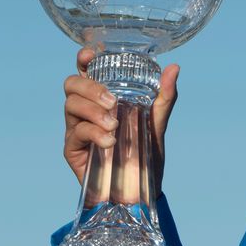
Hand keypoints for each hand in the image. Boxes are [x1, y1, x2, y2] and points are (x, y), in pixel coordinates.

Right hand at [63, 48, 178, 192]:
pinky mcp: (72, 149)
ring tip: (114, 124)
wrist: (142, 189)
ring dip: (92, 110)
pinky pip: (76, 132)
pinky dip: (93, 133)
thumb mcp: (158, 122)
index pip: (86, 71)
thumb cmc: (146, 153)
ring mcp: (76, 128)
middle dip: (90, 87)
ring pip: (70, 105)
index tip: (89, 55)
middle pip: (72, 84)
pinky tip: (109, 141)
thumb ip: (164, 96)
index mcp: (103, 98)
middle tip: (112, 101)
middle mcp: (86, 109)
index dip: (83, 60)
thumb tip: (174, 67)